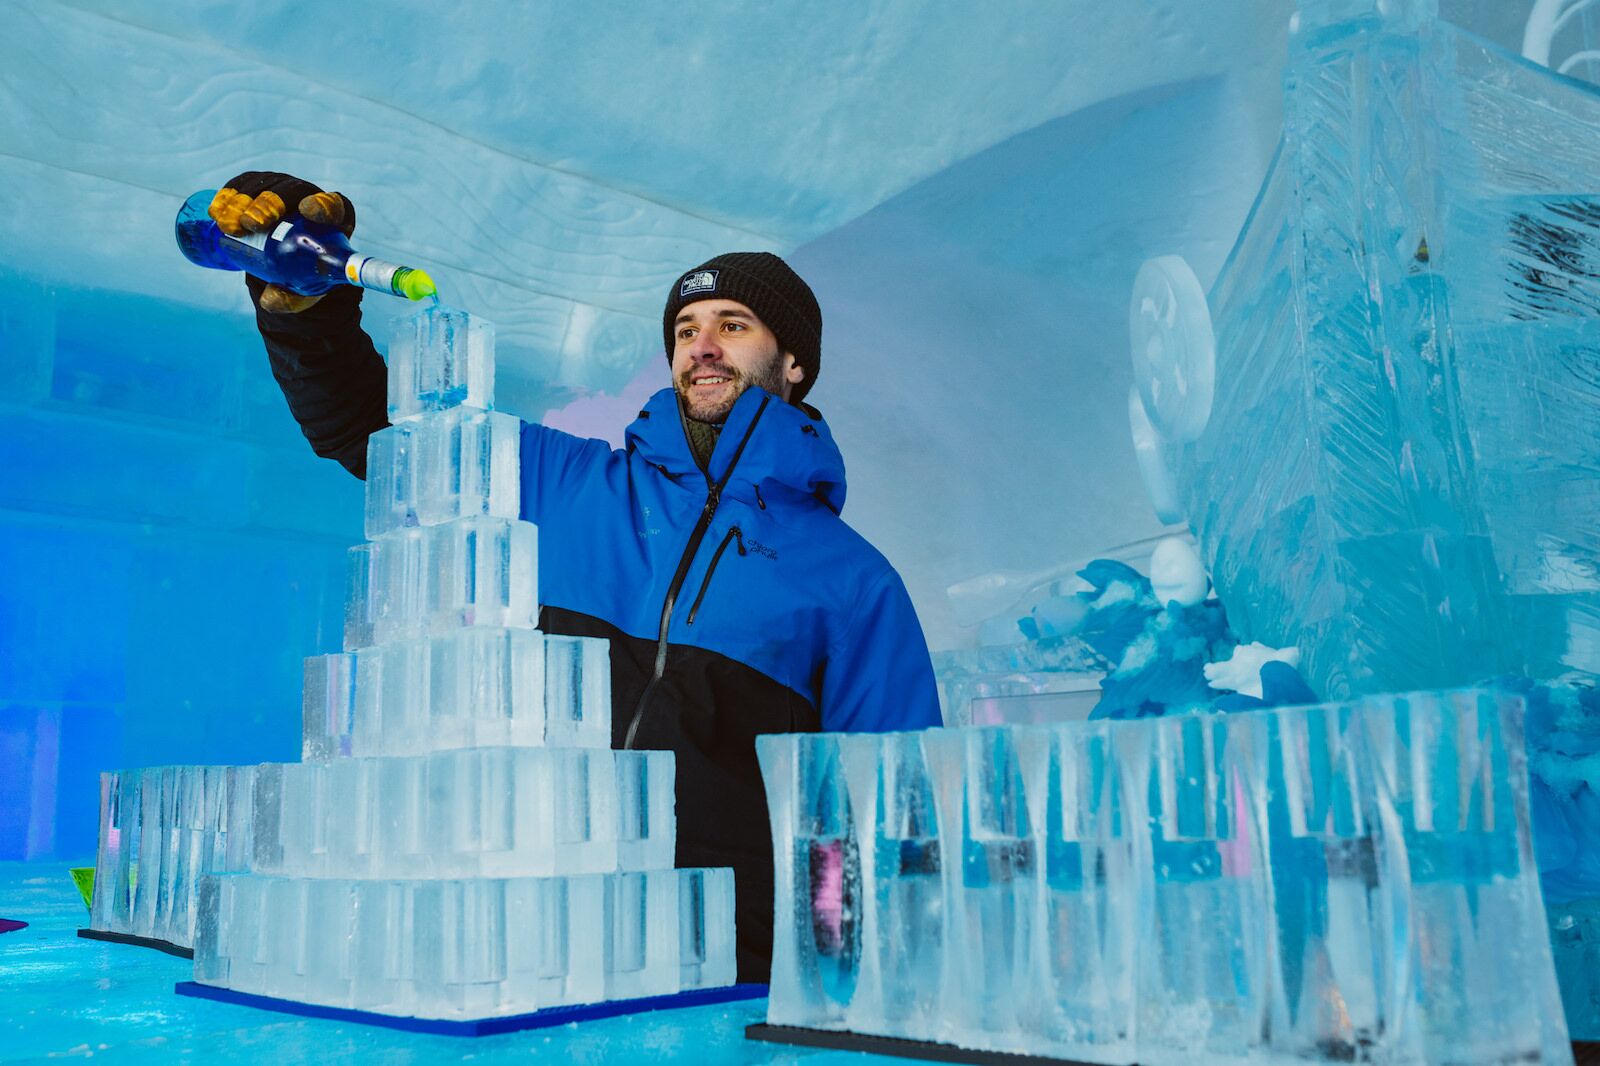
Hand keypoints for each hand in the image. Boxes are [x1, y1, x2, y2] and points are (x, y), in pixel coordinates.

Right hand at [209, 171, 356, 313]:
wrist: (286, 257)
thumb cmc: (302, 270)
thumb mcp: (302, 287)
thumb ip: (290, 297)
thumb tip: (269, 301)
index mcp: (332, 220)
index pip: (332, 206)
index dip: (322, 205)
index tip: (307, 211)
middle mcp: (306, 197)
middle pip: (290, 192)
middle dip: (269, 204)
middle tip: (252, 225)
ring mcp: (279, 189)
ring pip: (262, 187)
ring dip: (242, 202)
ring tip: (230, 226)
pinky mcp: (255, 188)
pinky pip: (240, 186)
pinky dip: (227, 196)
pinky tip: (216, 211)